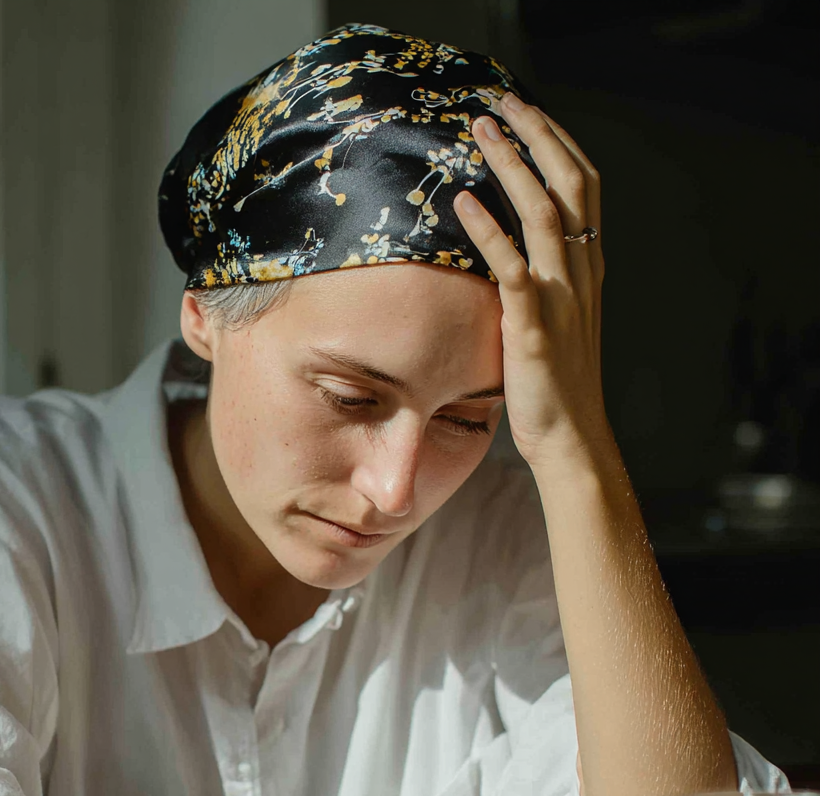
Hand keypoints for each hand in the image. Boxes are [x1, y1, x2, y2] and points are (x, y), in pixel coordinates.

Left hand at [453, 93, 608, 470]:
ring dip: (511, 165)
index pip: (583, 187)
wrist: (572, 436)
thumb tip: (512, 252)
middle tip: (500, 102)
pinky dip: (489, 232)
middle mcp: (581, 274)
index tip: (527, 112)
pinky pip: (514, 267)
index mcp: (588, 268)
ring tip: (479, 132)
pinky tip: (464, 202)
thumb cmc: (557, 383)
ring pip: (543, 213)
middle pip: (569, 183)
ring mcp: (561, 298)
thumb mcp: (558, 321)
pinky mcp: (535, 327)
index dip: (557, 143)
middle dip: (536, 135)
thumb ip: (544, 282)